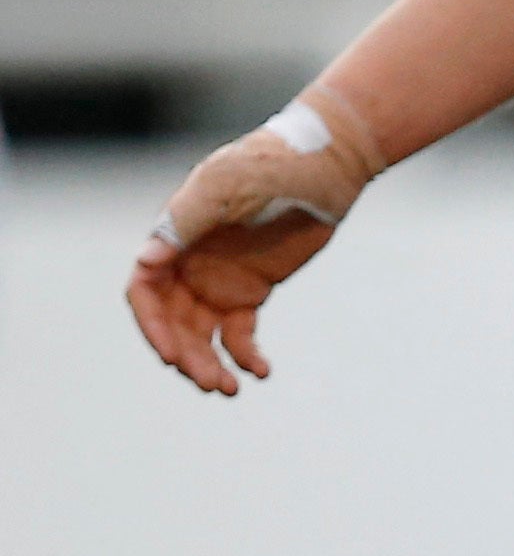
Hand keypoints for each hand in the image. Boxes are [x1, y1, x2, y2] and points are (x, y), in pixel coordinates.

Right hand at [125, 90, 376, 395]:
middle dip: (186, 356)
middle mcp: (190, 264)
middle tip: (212, 384)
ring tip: (232, 389)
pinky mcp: (252, 290)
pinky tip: (262, 372)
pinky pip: (240, 332)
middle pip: (173, 322)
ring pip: (203, 334)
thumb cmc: (270, 166)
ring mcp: (219, 279)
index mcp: (175, 240)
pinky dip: (247, 354)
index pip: (146, 292)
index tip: (171, 356)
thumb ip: (186, 223)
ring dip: (211, 363)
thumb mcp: (225, 188)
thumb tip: (146, 260)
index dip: (152, 326)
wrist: (325, 167)